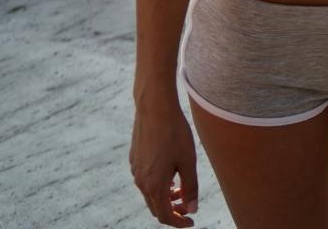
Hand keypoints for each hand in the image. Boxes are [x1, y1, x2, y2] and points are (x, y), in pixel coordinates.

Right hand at [131, 96, 198, 226]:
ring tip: (182, 191)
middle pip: (156, 208)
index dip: (179, 222)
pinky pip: (146, 182)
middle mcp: (141, 182)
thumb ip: (190, 188)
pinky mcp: (135, 160)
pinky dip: (159, 186)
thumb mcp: (188, 162)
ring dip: (166, 198)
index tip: (192, 222)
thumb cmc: (175, 134)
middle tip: (189, 207)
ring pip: (150, 195)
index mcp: (154, 185)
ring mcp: (135, 171)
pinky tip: (171, 176)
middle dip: (173, 211)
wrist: (155, 109)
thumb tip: (192, 209)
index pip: (165, 215)